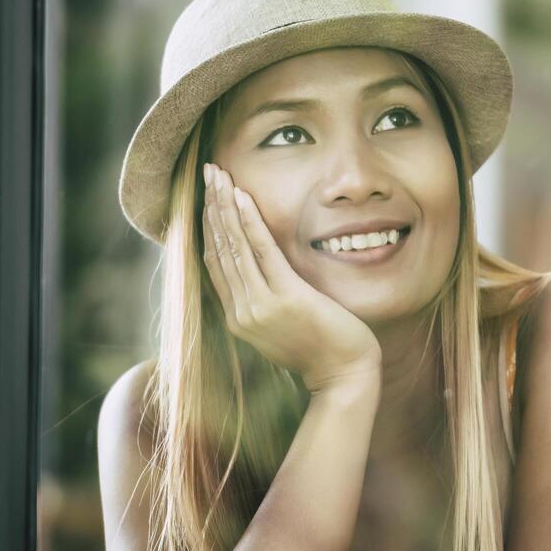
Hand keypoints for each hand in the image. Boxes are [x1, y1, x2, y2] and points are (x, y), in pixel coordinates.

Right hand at [200, 162, 381, 394]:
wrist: (344, 376)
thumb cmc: (320, 350)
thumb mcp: (282, 327)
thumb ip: (264, 303)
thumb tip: (259, 275)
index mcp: (239, 318)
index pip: (214, 264)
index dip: (207, 227)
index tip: (206, 197)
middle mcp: (242, 312)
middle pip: (218, 249)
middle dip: (211, 207)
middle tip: (207, 173)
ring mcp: (260, 306)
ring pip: (234, 246)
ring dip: (224, 207)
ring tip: (218, 176)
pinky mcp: (286, 298)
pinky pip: (262, 252)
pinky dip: (249, 222)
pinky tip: (241, 197)